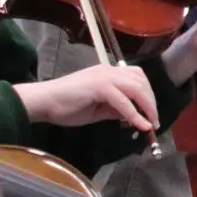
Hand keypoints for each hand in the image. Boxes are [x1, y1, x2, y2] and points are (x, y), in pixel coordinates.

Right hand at [13, 63, 158, 131]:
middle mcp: (109, 71)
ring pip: (136, 88)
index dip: (148, 94)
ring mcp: (104, 76)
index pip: (137, 78)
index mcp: (108, 73)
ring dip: (147, 107)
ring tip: (150, 123)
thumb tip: (134, 117)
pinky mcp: (100, 86)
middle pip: (140, 82)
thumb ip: (116, 109)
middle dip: (151, 102)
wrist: (43, 102)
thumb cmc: (66, 106)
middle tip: (154, 120)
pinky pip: (123, 101)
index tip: (151, 112)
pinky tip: (141, 125)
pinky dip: (135, 114)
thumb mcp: (98, 109)